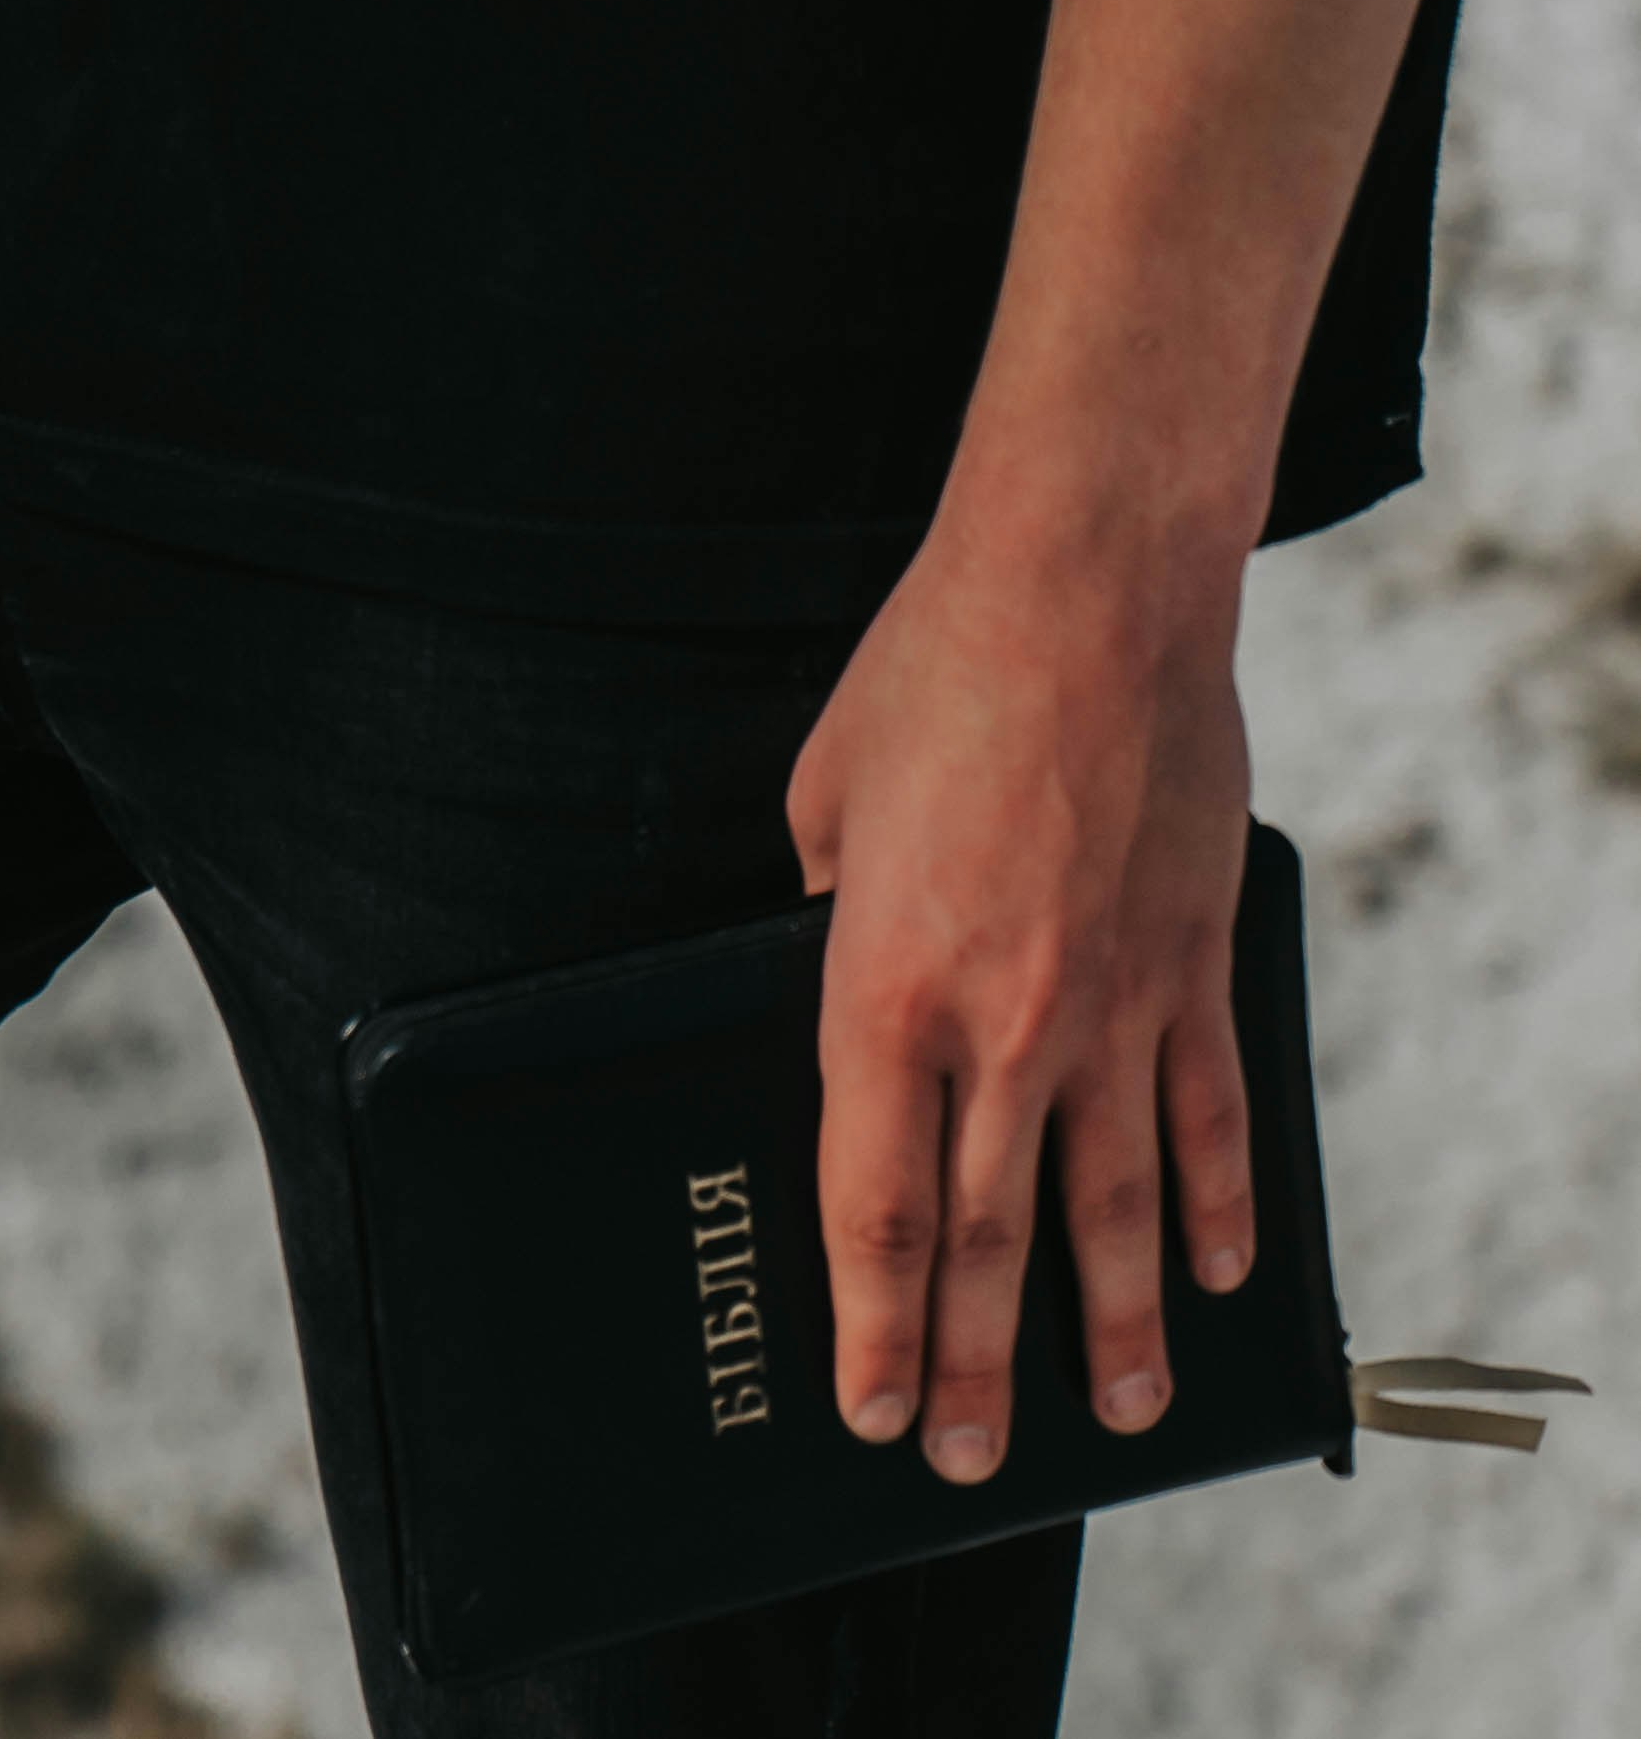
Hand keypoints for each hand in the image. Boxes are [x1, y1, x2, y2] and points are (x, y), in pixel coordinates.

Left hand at [784, 528, 1255, 1481]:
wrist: (1085, 589)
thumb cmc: (935, 673)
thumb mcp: (826, 796)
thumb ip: (826, 909)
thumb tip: (831, 964)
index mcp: (885, 980)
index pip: (874, 1197)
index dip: (870, 1317)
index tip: (865, 1403)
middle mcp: (1005, 1015)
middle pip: (984, 1231)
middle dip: (970, 1359)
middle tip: (963, 1456)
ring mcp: (1114, 997)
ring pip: (1111, 1200)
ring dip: (1113, 1319)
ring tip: (1112, 1415)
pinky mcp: (1192, 956)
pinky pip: (1204, 1108)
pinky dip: (1214, 1200)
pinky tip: (1218, 1274)